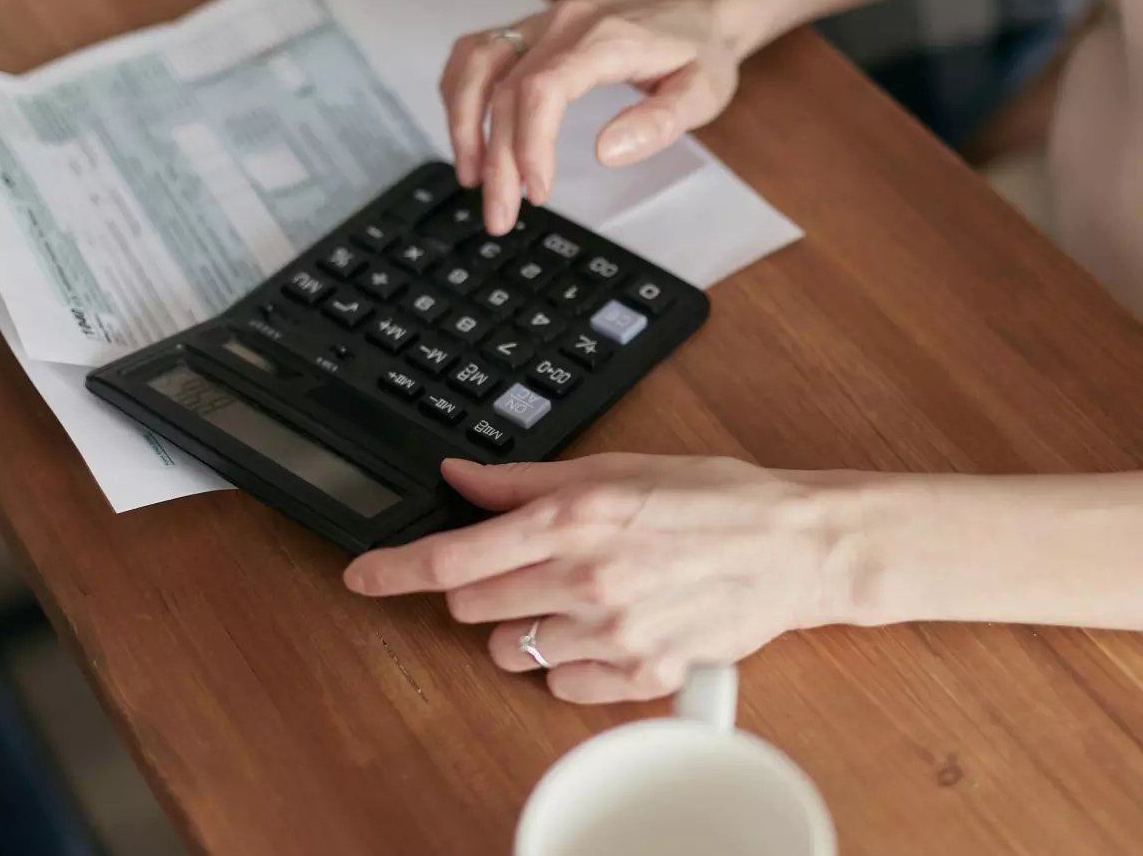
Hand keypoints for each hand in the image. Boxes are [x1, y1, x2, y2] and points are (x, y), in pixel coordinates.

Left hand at [343, 454, 852, 703]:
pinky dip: (572, 661)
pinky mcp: (640, 674)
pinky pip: (565, 685)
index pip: (453, 558)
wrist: (791, 546)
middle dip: (481, 588)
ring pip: (512, 651)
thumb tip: (460, 477)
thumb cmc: (711, 499)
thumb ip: (526, 481)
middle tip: (524, 566)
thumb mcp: (616, 468)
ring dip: (526, 626)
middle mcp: (581, 581)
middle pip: (472, 608)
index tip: (362, 575)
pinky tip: (608, 628)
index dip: (394, 569)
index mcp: (569, 520)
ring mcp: (610, 635)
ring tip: (577, 597)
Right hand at [440, 0, 744, 234]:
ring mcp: (542, 24)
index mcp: (607, 39)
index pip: (544, 88)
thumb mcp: (703, 93)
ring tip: (471, 177)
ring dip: (462, 124)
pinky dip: (460, 94)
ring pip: (476, 64)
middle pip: (503, 88)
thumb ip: (658, 123)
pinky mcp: (531, 32)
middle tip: (499, 214)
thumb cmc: (699, 52)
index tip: (536, 192)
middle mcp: (564, 24)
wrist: (696, 10)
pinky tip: (467, 135)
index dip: (529, 144)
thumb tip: (607, 152)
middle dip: (494, 160)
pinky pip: (476, 53)